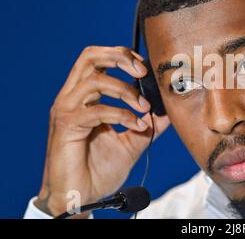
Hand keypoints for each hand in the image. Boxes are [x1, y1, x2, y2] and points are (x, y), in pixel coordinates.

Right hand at [35, 46, 169, 216]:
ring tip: (144, 108)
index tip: (145, 67)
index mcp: (84, 96)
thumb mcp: (132, 143)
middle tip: (142, 72)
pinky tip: (136, 126)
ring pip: (95, 81)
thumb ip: (148, 125)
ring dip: (126, 91)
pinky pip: (96, 110)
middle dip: (120, 57)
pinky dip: (122, 114)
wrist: (81, 198)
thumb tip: (168, 111)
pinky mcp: (66, 126)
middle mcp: (72, 97)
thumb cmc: (99, 170)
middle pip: (90, 56)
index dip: (122, 55)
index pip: (97, 59)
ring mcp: (67, 109)